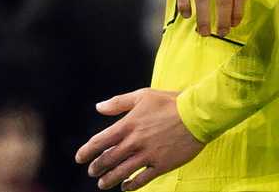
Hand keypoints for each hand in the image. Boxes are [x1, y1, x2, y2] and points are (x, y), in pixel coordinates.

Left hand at [76, 89, 204, 189]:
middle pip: (108, 160)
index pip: (100, 142)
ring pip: (121, 172)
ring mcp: (148, 155)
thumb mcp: (143, 96)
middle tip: (92, 172)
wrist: (198, 114)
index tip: (80, 158)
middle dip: (96, 168)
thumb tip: (98, 107)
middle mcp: (135, 142)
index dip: (86, 151)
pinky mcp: (161, 165)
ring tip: (103, 184)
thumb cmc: (172, 103)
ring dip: (109, 180)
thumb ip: (118, 103)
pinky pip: (142, 180)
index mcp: (129, 125)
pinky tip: (126, 186)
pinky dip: (131, 185)